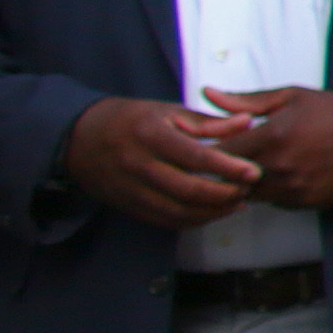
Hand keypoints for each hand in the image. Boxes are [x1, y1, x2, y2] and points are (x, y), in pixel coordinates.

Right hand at [62, 96, 258, 230]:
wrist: (78, 139)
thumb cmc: (130, 120)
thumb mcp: (166, 111)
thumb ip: (207, 121)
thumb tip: (246, 123)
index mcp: (150, 135)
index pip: (195, 157)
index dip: (227, 167)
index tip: (253, 171)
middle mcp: (138, 164)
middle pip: (188, 190)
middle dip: (225, 194)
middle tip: (249, 189)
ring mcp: (131, 189)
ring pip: (178, 211)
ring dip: (213, 212)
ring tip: (238, 202)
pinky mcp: (128, 206)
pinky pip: (165, 221)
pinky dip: (194, 220)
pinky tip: (214, 212)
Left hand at [204, 87, 332, 212]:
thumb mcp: (292, 97)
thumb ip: (247, 100)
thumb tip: (207, 93)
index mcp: (273, 136)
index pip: (219, 153)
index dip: (208, 151)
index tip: (207, 147)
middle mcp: (280, 167)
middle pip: (229, 179)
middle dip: (221, 171)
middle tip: (224, 161)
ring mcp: (293, 188)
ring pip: (249, 194)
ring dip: (244, 183)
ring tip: (251, 169)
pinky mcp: (306, 203)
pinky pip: (273, 202)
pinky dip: (268, 192)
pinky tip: (278, 176)